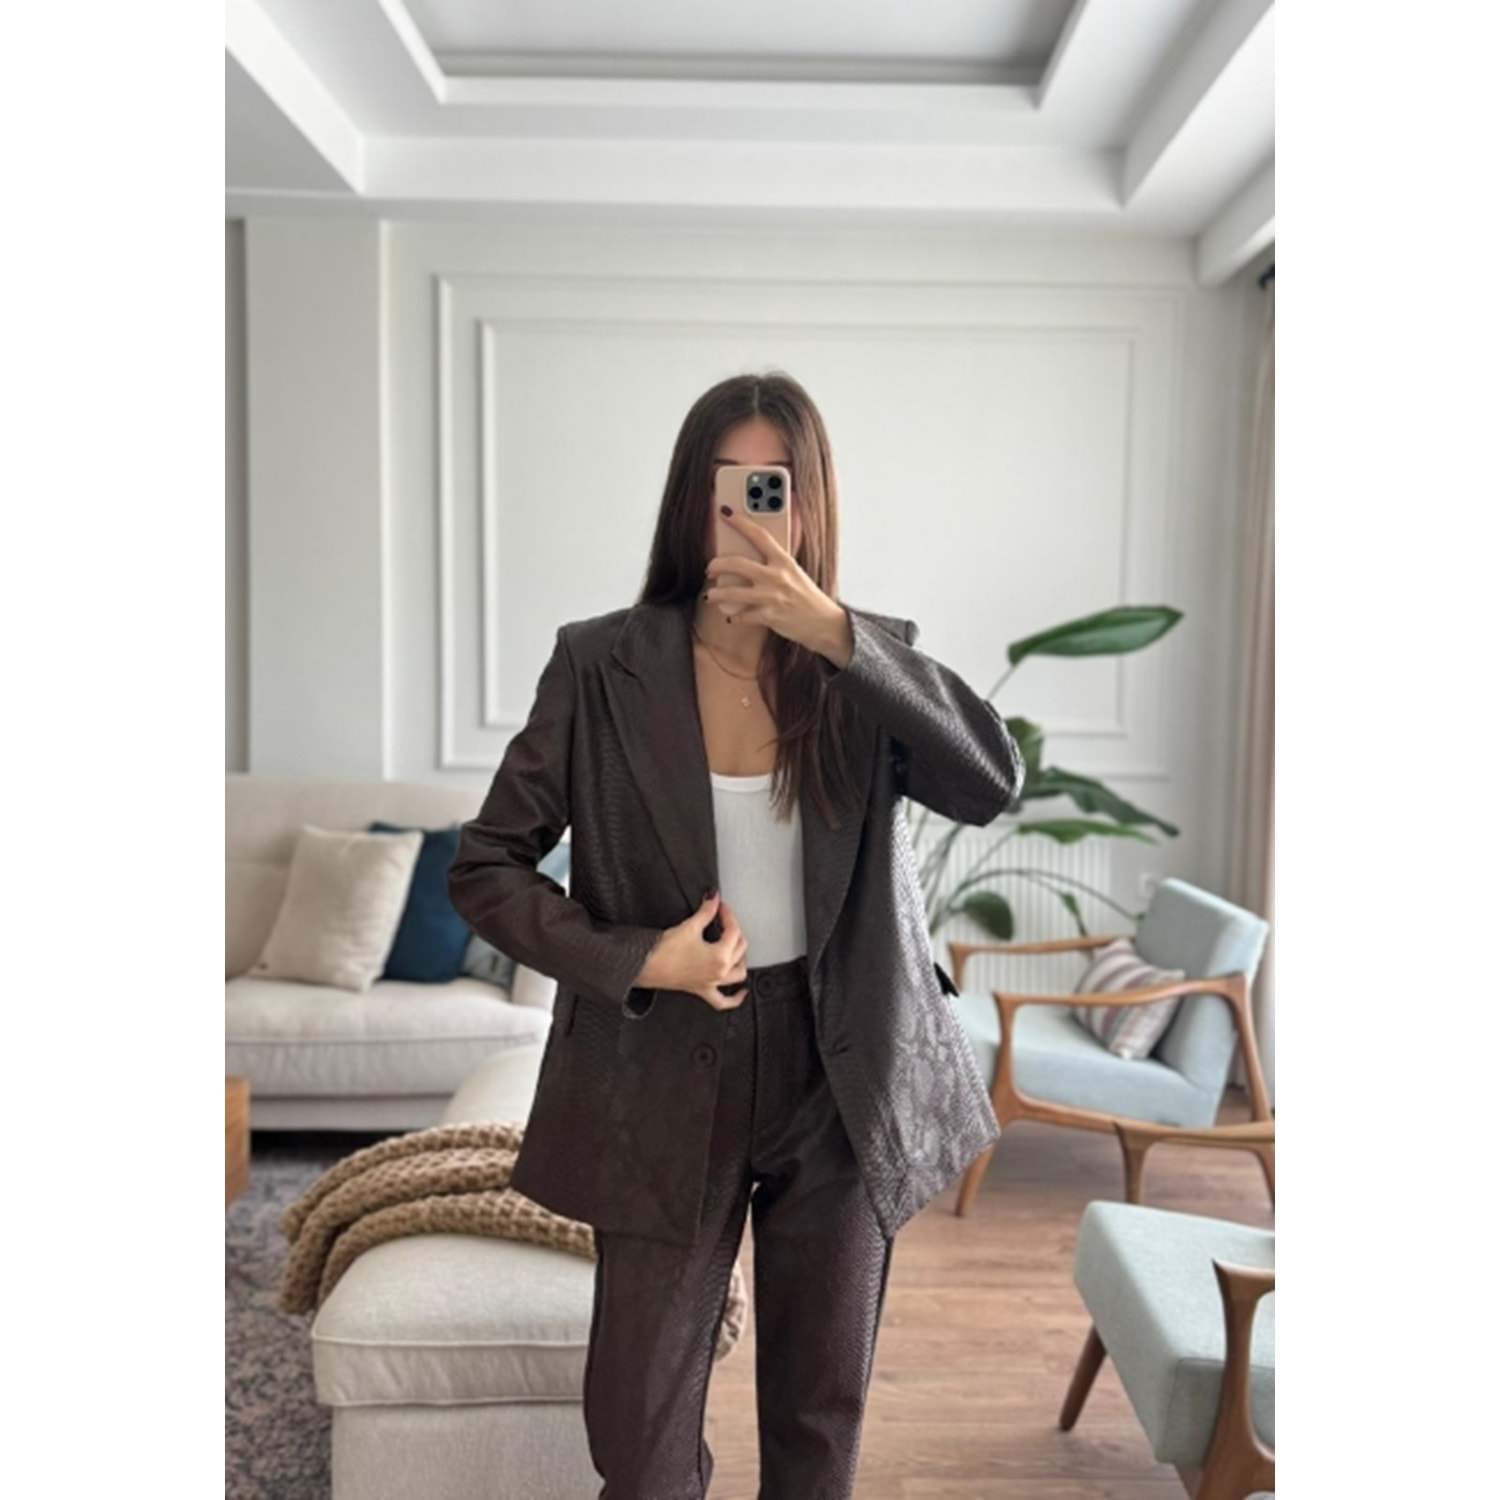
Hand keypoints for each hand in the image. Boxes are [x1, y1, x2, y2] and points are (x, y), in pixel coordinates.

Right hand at [636, 891, 750, 1009]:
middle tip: (723, 919)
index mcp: (720, 956)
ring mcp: (712, 983)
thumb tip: (713, 900)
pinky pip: (723, 1001)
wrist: (646, 966)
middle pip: (739, 948)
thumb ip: (706, 912)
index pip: (733, 930)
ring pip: (738, 974)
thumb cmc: (664, 952)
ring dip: (741, 959)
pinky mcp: (701, 990)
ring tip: (737, 947)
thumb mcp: (689, 927)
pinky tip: (741, 994)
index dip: (727, 914)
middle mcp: (719, 972)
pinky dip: (735, 999)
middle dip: (734, 930)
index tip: (720, 906)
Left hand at [704, 508, 853, 665]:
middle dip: (716, 565)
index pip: (759, 535)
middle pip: (737, 564)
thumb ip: (775, 561)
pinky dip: (734, 617)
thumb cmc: (806, 596)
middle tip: (710, 568)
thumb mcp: (794, 572)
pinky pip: (741, 615)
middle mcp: (777, 576)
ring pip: (732, 593)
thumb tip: (751, 552)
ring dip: (716, 594)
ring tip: (710, 595)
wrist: (823, 623)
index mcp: (784, 561)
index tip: (725, 511)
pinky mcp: (769, 616)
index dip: (740, 522)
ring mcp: (772, 597)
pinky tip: (732, 616)